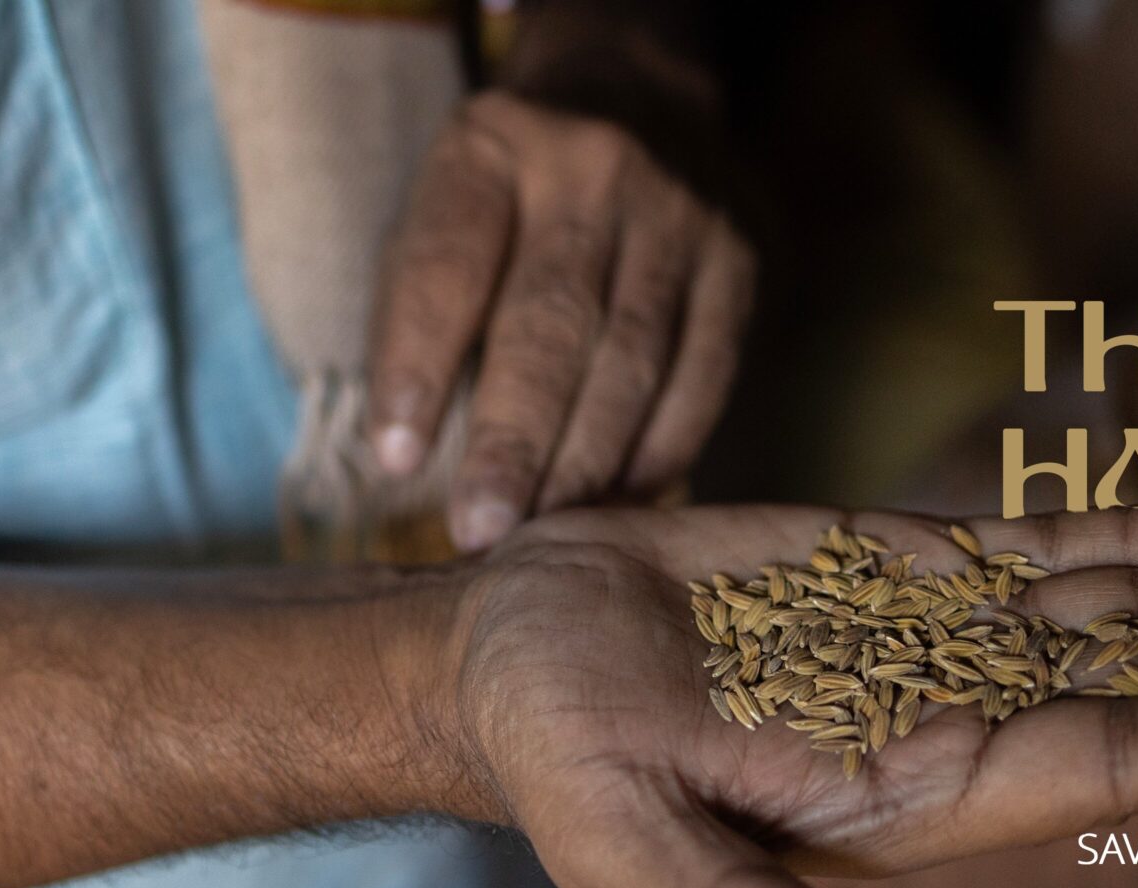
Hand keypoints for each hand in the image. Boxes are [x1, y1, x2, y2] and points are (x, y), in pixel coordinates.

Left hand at [366, 91, 752, 549]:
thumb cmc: (511, 196)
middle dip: (513, 440)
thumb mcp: (444, 212)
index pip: (448, 266)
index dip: (418, 367)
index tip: (396, 460)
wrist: (642, 100)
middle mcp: (594, 169)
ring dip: (586, 463)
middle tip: (481, 532)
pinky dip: (661, 452)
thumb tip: (409, 459)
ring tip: (543, 537)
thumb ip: (421, 312)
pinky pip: (704, 378)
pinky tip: (620, 503)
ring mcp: (680, 215)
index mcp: (492, 146)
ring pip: (633, 361)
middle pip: (551, 325)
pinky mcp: (741, 262)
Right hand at [439, 506, 1137, 887]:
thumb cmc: (552, 753)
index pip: (1096, 770)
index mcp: (904, 801)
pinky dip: (1135, 540)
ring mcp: (932, 643)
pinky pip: (1043, 553)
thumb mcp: (623, 841)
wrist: (509, 646)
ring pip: (1116, 620)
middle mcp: (947, 725)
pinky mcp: (897, 571)